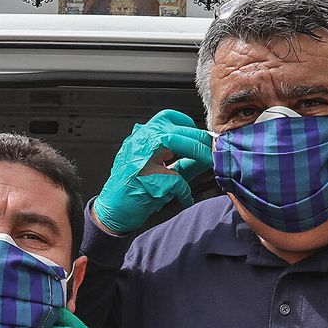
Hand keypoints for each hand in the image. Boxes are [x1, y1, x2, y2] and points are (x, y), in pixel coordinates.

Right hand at [93, 109, 213, 234]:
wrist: (113, 211)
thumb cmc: (132, 189)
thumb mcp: (157, 169)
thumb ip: (182, 162)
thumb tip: (206, 155)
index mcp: (141, 138)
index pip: (168, 117)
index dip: (187, 124)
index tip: (198, 133)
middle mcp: (140, 143)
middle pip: (178, 130)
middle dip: (201, 139)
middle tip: (215, 149)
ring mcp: (142, 158)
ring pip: (178, 143)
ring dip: (198, 154)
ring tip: (209, 163)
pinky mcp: (147, 178)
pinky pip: (176, 181)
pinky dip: (184, 193)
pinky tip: (185, 199)